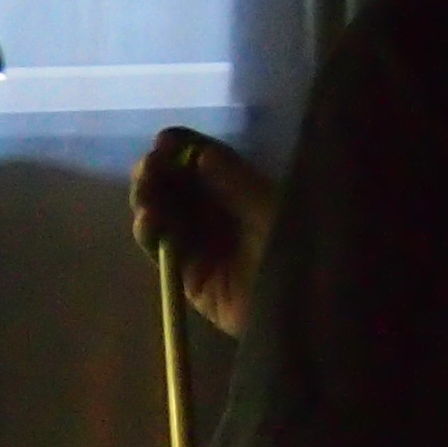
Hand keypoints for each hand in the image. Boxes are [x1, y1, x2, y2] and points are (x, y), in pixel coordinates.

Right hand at [132, 126, 274, 339]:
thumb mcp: (268, 202)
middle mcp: (218, 213)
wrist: (302, 306)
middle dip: (157, 172)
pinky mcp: (188, 276)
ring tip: (145, 194)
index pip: (204, 162)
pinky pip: (161, 249)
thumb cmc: (295, 246)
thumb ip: (232, 177)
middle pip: (176, 185)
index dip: (182, 148)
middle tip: (148, 168)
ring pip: (163, 214)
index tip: (164, 141)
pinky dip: (150, 232)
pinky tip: (148, 219)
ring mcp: (201, 244)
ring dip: (148, 199)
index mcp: (243, 190)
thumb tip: (198, 153)